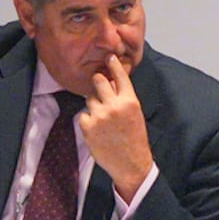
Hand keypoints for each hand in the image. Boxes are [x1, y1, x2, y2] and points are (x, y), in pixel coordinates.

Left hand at [78, 53, 153, 199]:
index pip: (120, 76)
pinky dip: (88, 119)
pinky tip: (97, 129)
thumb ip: (124, 98)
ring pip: (90, 98)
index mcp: (130, 101)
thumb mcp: (135, 114)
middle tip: (99, 84)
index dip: (113, 64)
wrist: (130, 163)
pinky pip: (83, 114)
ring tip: (103, 118)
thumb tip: (112, 83)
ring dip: (94, 104)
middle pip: (99, 81)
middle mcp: (114, 105)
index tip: (109, 56)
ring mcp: (100, 115)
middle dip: (98, 81)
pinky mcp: (87, 126)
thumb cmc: (134, 138)